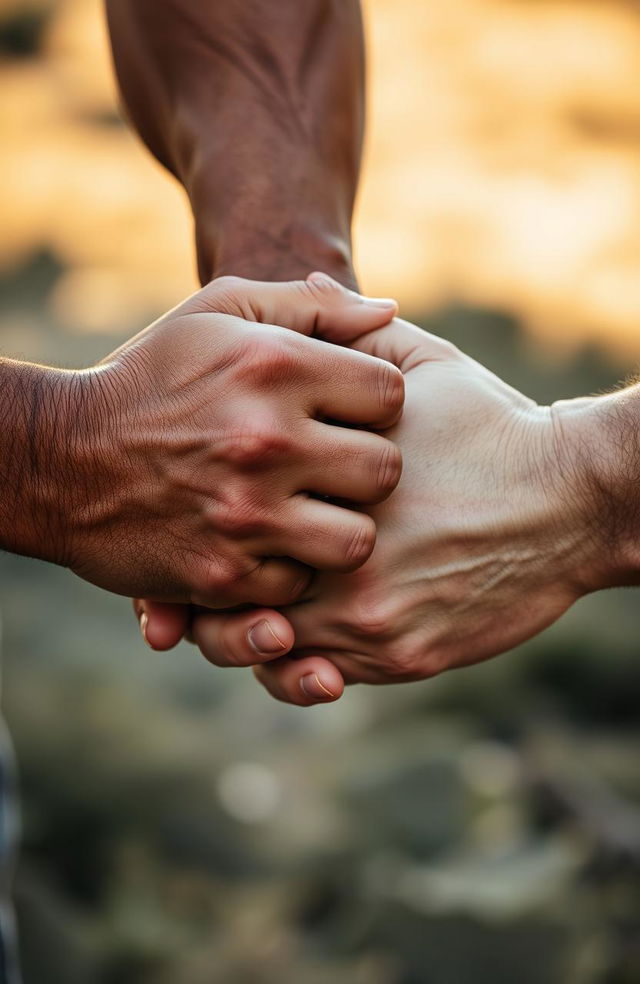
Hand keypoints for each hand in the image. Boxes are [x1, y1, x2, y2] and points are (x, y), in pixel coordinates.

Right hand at [58, 276, 402, 605]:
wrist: (62, 458)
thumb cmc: (154, 377)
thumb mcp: (219, 314)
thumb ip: (309, 307)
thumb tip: (390, 311)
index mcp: (273, 366)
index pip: (390, 394)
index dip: (373, 405)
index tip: (345, 414)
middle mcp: (264, 439)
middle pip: (385, 471)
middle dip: (365, 470)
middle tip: (332, 470)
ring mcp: (243, 513)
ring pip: (356, 542)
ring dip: (337, 529)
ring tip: (307, 512)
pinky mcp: (222, 573)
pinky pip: (299, 584)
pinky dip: (285, 569)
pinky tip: (262, 543)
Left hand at [180, 316, 605, 700]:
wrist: (571, 498)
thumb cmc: (490, 426)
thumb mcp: (422, 365)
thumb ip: (351, 337)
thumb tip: (307, 283)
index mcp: (327, 478)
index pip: (227, 512)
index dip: (197, 522)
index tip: (195, 521)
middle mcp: (340, 555)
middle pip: (232, 592)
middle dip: (205, 595)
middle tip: (194, 589)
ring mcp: (370, 615)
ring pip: (267, 648)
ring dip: (246, 637)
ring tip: (249, 614)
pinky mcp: (402, 656)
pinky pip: (318, 677)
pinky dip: (295, 668)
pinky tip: (294, 640)